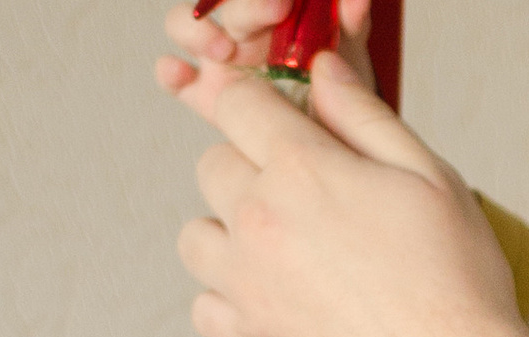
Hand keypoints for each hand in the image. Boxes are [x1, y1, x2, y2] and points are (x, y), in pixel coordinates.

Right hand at [158, 0, 374, 97]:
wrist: (332, 132)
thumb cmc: (335, 80)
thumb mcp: (350, 50)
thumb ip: (351, 22)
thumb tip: (358, 0)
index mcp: (268, 8)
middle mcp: (240, 27)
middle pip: (225, 4)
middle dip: (248, 7)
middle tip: (275, 10)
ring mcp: (218, 58)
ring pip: (185, 27)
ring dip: (196, 30)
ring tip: (222, 48)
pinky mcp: (205, 94)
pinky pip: (177, 79)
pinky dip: (170, 72)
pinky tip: (177, 72)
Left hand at [170, 52, 527, 336]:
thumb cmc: (459, 289)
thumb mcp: (431, 180)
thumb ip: (366, 118)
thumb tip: (323, 73)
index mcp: (302, 168)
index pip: (237, 103)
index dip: (260, 107)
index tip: (286, 127)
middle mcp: (260, 220)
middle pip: (211, 166)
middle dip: (249, 171)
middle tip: (305, 202)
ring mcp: (249, 286)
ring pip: (196, 238)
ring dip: (228, 238)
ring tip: (281, 257)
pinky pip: (205, 311)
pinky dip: (229, 306)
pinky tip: (272, 306)